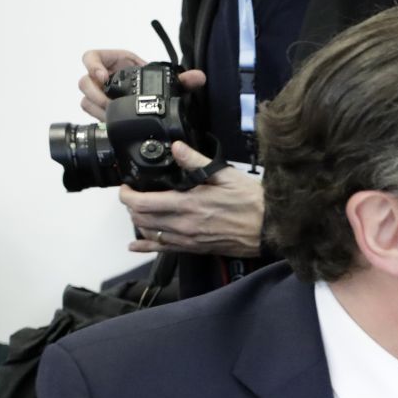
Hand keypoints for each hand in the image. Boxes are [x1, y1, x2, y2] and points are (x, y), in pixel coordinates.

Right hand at [79, 50, 204, 120]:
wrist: (153, 98)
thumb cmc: (153, 82)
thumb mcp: (167, 79)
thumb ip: (182, 79)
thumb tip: (199, 78)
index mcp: (115, 62)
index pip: (90, 57)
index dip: (92, 65)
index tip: (102, 76)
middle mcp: (104, 76)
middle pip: (85, 82)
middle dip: (95, 94)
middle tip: (109, 104)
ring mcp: (100, 93)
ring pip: (86, 99)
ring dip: (97, 108)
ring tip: (111, 115)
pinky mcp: (102, 108)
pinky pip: (91, 112)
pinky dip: (99, 117)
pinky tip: (111, 122)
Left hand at [121, 141, 263, 257]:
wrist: (270, 228)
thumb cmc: (252, 201)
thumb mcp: (225, 175)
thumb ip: (196, 161)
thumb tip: (176, 147)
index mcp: (188, 204)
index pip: (143, 203)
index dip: (127, 195)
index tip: (127, 186)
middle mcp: (184, 225)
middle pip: (141, 220)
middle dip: (131, 207)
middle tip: (133, 194)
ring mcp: (189, 240)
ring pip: (149, 235)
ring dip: (139, 223)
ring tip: (140, 211)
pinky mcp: (195, 249)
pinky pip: (164, 250)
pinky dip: (146, 247)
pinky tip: (136, 245)